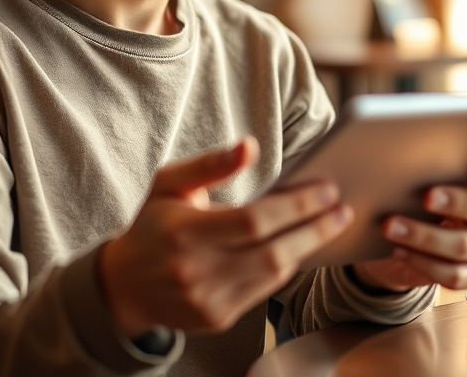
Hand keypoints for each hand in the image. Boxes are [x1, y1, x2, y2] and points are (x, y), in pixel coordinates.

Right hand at [98, 138, 352, 336]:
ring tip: (331, 223)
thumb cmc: (151, 225)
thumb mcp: (168, 183)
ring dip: (308, 248)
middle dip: (315, 229)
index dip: (296, 205)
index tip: (327, 188)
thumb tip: (250, 147)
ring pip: (274, 275)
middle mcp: (195, 271)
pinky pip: (265, 292)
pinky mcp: (217, 318)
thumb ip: (210, 164)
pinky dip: (288, 267)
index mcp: (183, 232)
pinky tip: (304, 245)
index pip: (253, 220)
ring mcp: (207, 300)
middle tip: (343, 208)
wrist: (123, 286)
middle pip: (272, 251)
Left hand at [351, 157, 466, 292]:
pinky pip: (453, 275)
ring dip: (424, 236)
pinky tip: (400, 250)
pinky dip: (423, 263)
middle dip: (456, 202)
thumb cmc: (413, 200)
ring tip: (392, 226)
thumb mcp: (422, 181)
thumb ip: (428, 171)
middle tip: (426, 197)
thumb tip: (407, 161)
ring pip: (464, 245)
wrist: (396, 242)